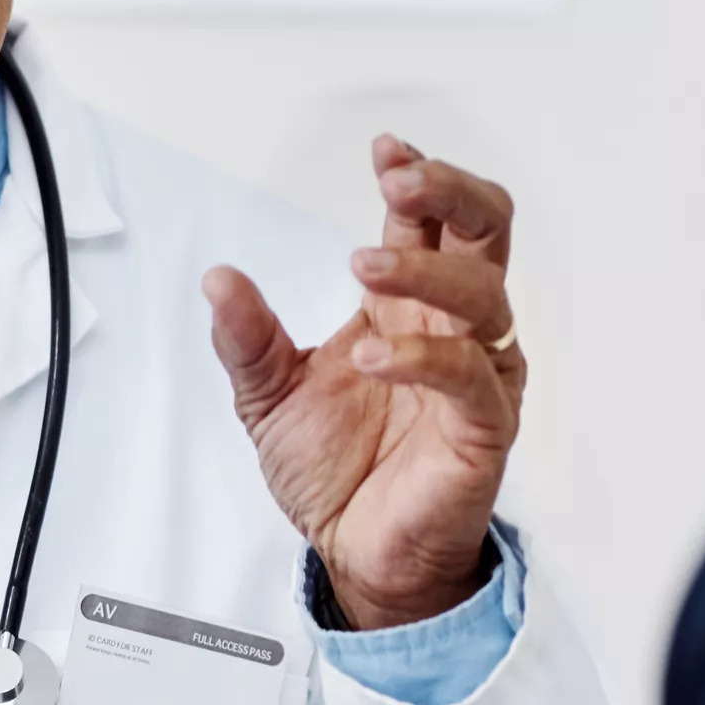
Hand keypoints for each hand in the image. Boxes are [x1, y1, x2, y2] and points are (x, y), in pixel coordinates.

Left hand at [204, 136, 525, 630]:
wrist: (354, 553)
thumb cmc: (333, 471)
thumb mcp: (267, 396)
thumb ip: (247, 337)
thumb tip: (219, 279)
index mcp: (405, 306)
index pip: (431, 221)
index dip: (417, 176)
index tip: (384, 151)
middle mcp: (450, 329)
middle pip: (486, 232)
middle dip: (450, 191)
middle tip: (401, 180)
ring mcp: (475, 374)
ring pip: (484, 293)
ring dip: (423, 269)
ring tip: (361, 268)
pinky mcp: (483, 426)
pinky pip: (471, 377)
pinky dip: (423, 355)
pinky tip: (373, 354)